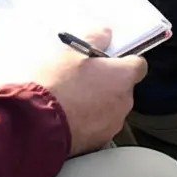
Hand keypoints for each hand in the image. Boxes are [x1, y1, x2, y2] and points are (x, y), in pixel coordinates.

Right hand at [33, 26, 147, 154]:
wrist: (38, 125)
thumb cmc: (56, 86)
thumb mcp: (72, 52)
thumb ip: (95, 38)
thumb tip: (106, 34)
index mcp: (123, 77)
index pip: (138, 65)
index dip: (123, 62)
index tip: (107, 61)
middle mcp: (124, 102)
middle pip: (122, 88)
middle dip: (107, 83)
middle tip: (83, 78)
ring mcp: (112, 124)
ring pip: (110, 108)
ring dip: (98, 103)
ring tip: (72, 98)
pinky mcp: (99, 142)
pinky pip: (98, 126)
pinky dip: (88, 121)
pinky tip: (69, 116)